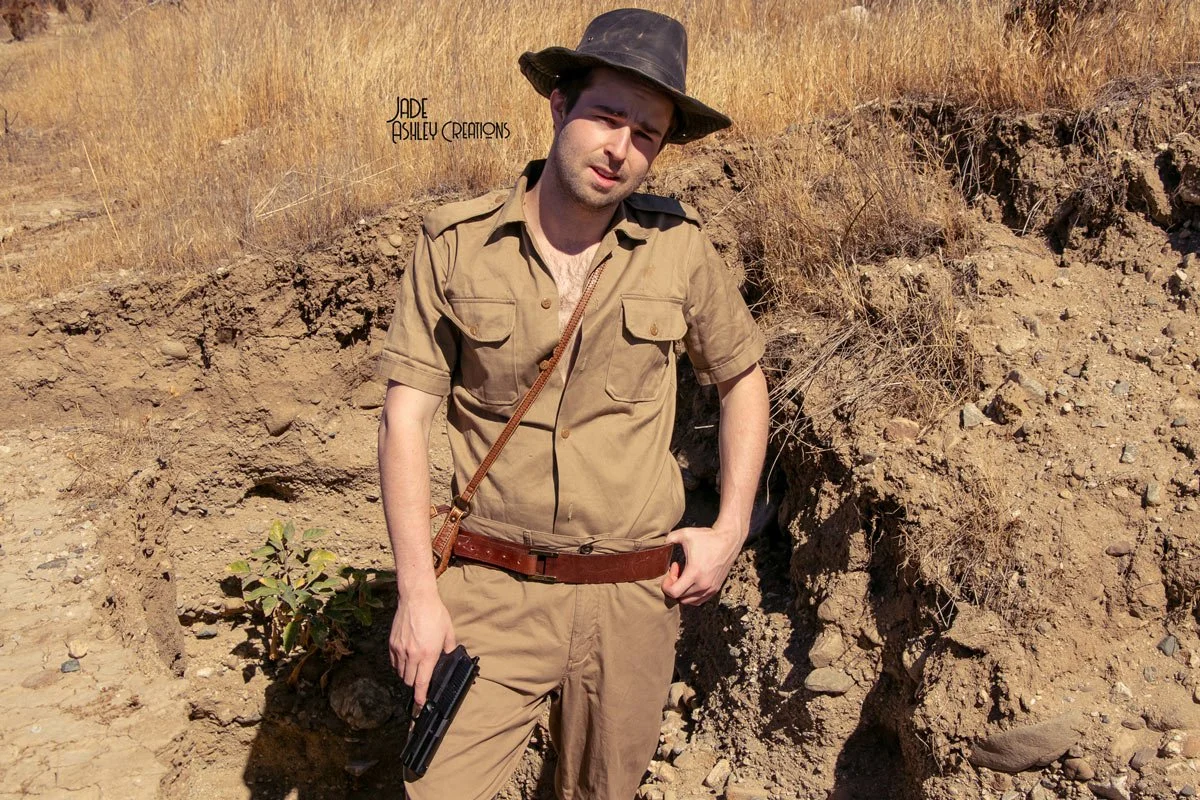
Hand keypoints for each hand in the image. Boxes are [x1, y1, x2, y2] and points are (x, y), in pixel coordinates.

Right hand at [389, 583, 455, 708]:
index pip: (422, 683)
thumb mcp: (449, 631)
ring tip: (414, 667)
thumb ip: (449, 647)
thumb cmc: (435, 612)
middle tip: (421, 681)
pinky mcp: (392, 643)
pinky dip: (399, 664)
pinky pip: (393, 662)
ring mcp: (400, 649)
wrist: (416, 597)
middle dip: (415, 685)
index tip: (420, 704)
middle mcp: (412, 655)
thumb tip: (447, 656)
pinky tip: (406, 658)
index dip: (420, 697)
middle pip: (409, 681)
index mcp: (428, 654)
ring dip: (407, 675)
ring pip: (400, 673)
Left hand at [661, 520, 745, 604]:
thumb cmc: (707, 537)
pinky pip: (699, 600)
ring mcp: (710, 588)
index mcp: (694, 573)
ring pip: (689, 601)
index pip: (674, 593)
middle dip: (674, 585)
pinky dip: (692, 594)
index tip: (670, 571)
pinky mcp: (715, 589)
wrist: (728, 540)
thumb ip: (669, 538)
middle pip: (680, 597)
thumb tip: (660, 544)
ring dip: (683, 591)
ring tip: (684, 575)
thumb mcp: (685, 534)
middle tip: (677, 569)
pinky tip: (692, 579)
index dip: (666, 585)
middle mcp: (703, 584)